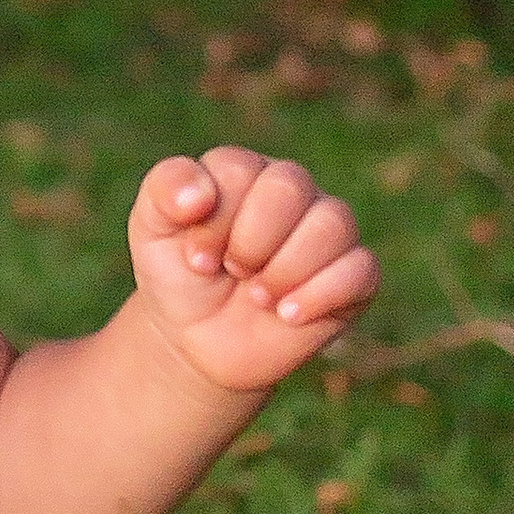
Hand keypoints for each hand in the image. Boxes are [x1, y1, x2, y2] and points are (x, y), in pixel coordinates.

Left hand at [128, 148, 377, 397]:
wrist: (200, 342)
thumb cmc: (180, 275)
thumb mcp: (152, 230)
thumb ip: (164, 191)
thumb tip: (199, 194)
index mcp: (244, 171)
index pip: (239, 170)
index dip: (213, 221)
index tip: (195, 259)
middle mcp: (293, 191)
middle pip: (290, 187)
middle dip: (250, 242)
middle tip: (231, 271)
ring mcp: (328, 231)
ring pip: (333, 222)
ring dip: (284, 269)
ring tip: (257, 296)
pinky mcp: (355, 275)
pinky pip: (361, 268)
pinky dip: (319, 295)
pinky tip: (286, 315)